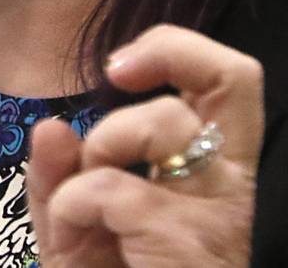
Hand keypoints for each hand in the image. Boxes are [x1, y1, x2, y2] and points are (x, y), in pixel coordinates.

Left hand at [27, 25, 261, 266]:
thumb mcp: (77, 232)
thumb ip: (59, 176)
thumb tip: (52, 125)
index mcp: (213, 174)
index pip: (228, 81)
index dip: (174, 49)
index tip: (118, 66)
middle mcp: (232, 185)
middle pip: (235, 76)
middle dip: (173, 51)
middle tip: (116, 74)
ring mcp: (220, 211)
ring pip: (164, 122)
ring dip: (102, 146)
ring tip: (89, 200)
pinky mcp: (193, 239)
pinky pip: (110, 186)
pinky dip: (72, 203)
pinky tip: (76, 238)